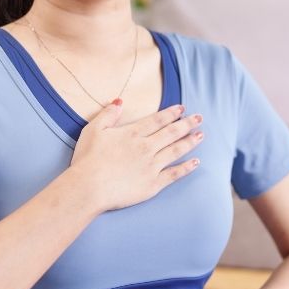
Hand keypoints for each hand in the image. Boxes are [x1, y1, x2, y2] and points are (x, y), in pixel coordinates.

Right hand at [70, 100, 204, 211]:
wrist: (89, 187)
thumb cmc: (87, 159)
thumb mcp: (93, 130)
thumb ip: (108, 114)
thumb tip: (119, 101)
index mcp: (133, 133)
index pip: (157, 120)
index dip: (171, 113)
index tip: (182, 108)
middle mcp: (146, 147)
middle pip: (172, 132)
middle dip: (187, 124)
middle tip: (199, 118)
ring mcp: (152, 166)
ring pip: (176, 150)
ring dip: (190, 141)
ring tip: (201, 135)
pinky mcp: (153, 184)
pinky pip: (174, 174)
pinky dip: (186, 167)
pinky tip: (196, 162)